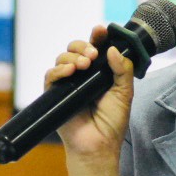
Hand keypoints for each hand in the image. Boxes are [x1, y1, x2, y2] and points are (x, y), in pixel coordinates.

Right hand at [44, 25, 134, 160]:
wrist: (98, 145)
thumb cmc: (111, 122)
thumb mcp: (124, 93)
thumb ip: (122, 70)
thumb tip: (113, 49)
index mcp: (100, 72)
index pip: (96, 48)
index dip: (97, 37)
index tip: (100, 30)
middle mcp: (83, 75)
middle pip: (76, 49)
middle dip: (83, 46)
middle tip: (92, 55)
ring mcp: (68, 83)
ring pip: (62, 58)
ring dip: (72, 57)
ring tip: (84, 65)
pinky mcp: (55, 94)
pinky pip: (51, 75)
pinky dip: (59, 70)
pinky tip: (70, 72)